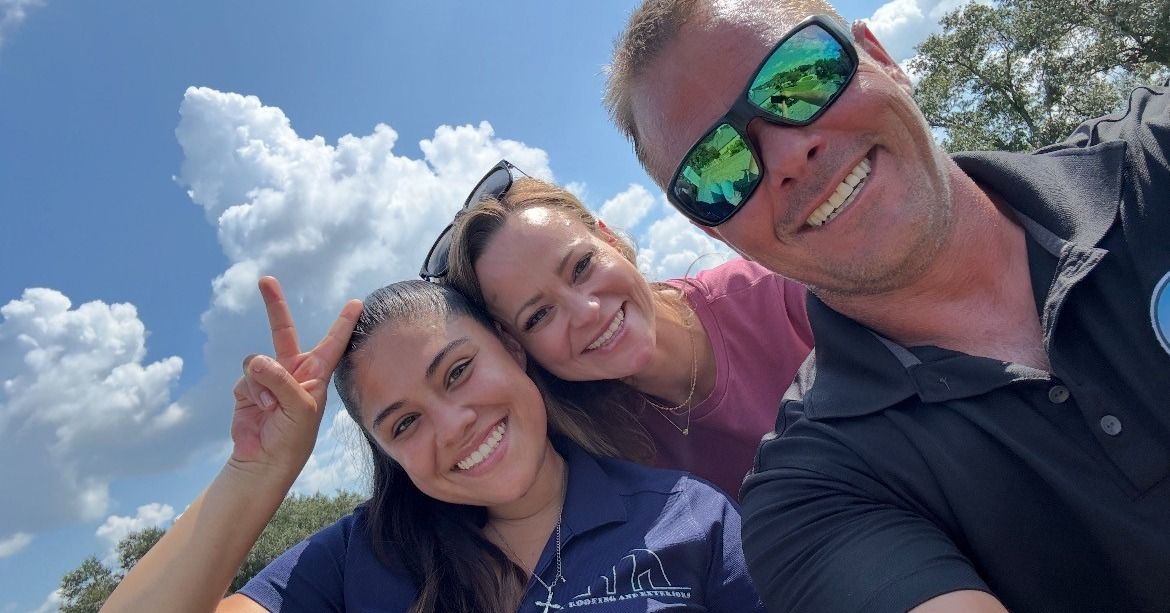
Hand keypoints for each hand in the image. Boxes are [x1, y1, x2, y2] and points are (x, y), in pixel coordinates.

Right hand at [229, 277, 361, 477]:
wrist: (264, 461)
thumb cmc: (293, 438)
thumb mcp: (300, 409)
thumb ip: (281, 381)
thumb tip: (257, 361)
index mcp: (316, 374)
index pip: (333, 343)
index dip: (344, 322)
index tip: (357, 303)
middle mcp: (293, 371)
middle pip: (284, 331)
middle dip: (274, 305)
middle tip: (265, 279)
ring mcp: (268, 378)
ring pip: (258, 361)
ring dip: (263, 382)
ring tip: (271, 406)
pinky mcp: (247, 388)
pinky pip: (246, 377)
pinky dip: (251, 393)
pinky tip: (260, 411)